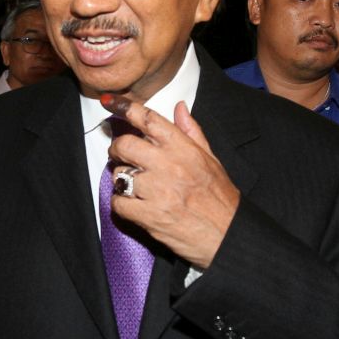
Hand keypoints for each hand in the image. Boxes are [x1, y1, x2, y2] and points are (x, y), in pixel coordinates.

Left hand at [102, 94, 239, 268]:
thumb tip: (179, 107)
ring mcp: (158, 191)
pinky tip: (134, 204)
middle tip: (121, 155)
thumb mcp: (211, 158)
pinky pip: (119, 203)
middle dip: (117, 148)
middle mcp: (169, 166)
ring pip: (119, 174)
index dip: (126, 107)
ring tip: (134, 185)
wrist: (227, 235)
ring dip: (121, 179)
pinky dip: (122, 204)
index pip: (149, 120)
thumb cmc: (220, 198)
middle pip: (125, 144)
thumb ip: (191, 131)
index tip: (111, 103)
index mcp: (184, 149)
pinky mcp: (149, 215)